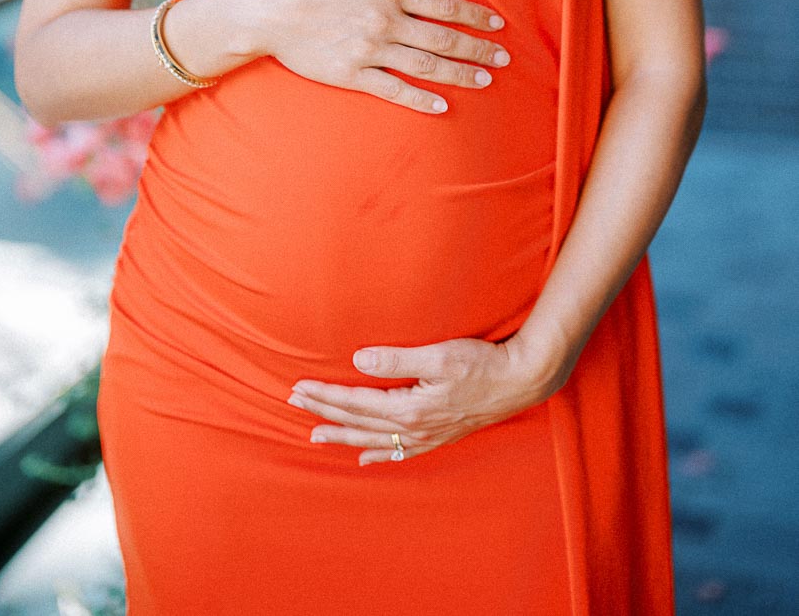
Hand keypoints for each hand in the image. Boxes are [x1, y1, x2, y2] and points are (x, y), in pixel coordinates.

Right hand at [255, 0, 509, 113]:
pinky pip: (393, 89)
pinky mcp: (353, 75)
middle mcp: (385, 23)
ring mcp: (370, 51)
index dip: (473, 16)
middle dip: (476, 49)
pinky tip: (441, 105)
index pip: (443, 5)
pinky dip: (420, 98)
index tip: (496, 25)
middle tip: (502, 58)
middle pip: (442, 38)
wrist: (268, 10)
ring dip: (458, 74)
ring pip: (425, 65)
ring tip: (483, 80)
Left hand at [286, 333, 563, 465]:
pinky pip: (400, 452)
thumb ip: (397, 358)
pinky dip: (379, 456)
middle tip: (293, 403)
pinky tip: (365, 459)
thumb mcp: (439, 355)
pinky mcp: (437, 436)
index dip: (324, 396)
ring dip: (342, 436)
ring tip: (315, 436)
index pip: (354, 402)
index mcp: (409, 407)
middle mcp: (413, 428)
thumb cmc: (482, 364)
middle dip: (323, 413)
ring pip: (373, 440)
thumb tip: (359, 359)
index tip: (298, 388)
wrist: (520, 381)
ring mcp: (426, 436)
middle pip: (357, 422)